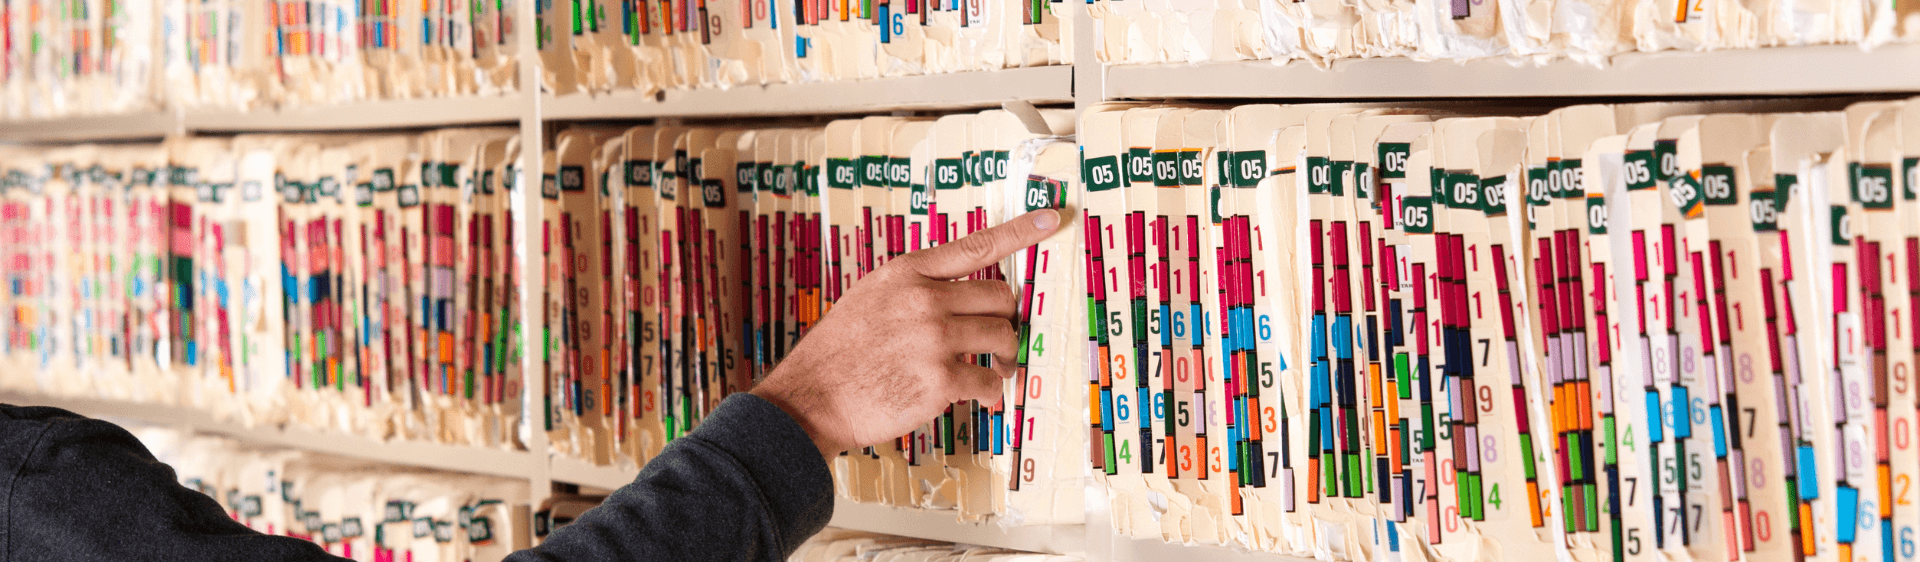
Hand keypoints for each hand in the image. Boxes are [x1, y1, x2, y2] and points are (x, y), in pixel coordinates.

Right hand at [751, 208, 1064, 457]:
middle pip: (1002, 297)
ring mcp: (934, 339)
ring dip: (1006, 358)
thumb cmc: (840, 352)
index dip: (1021, 232)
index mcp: (907, 273)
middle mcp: (924, 300)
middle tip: (1000, 340)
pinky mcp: (939, 380)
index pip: (976, 246)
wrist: (811, 398)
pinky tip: (981, 399)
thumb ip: (914, 288)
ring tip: (995, 370)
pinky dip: (992, 394)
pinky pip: (990, 382)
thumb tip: (960, 296)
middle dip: (1007, 320)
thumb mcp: (870, 296)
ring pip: (1003, 338)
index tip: (1052, 219)